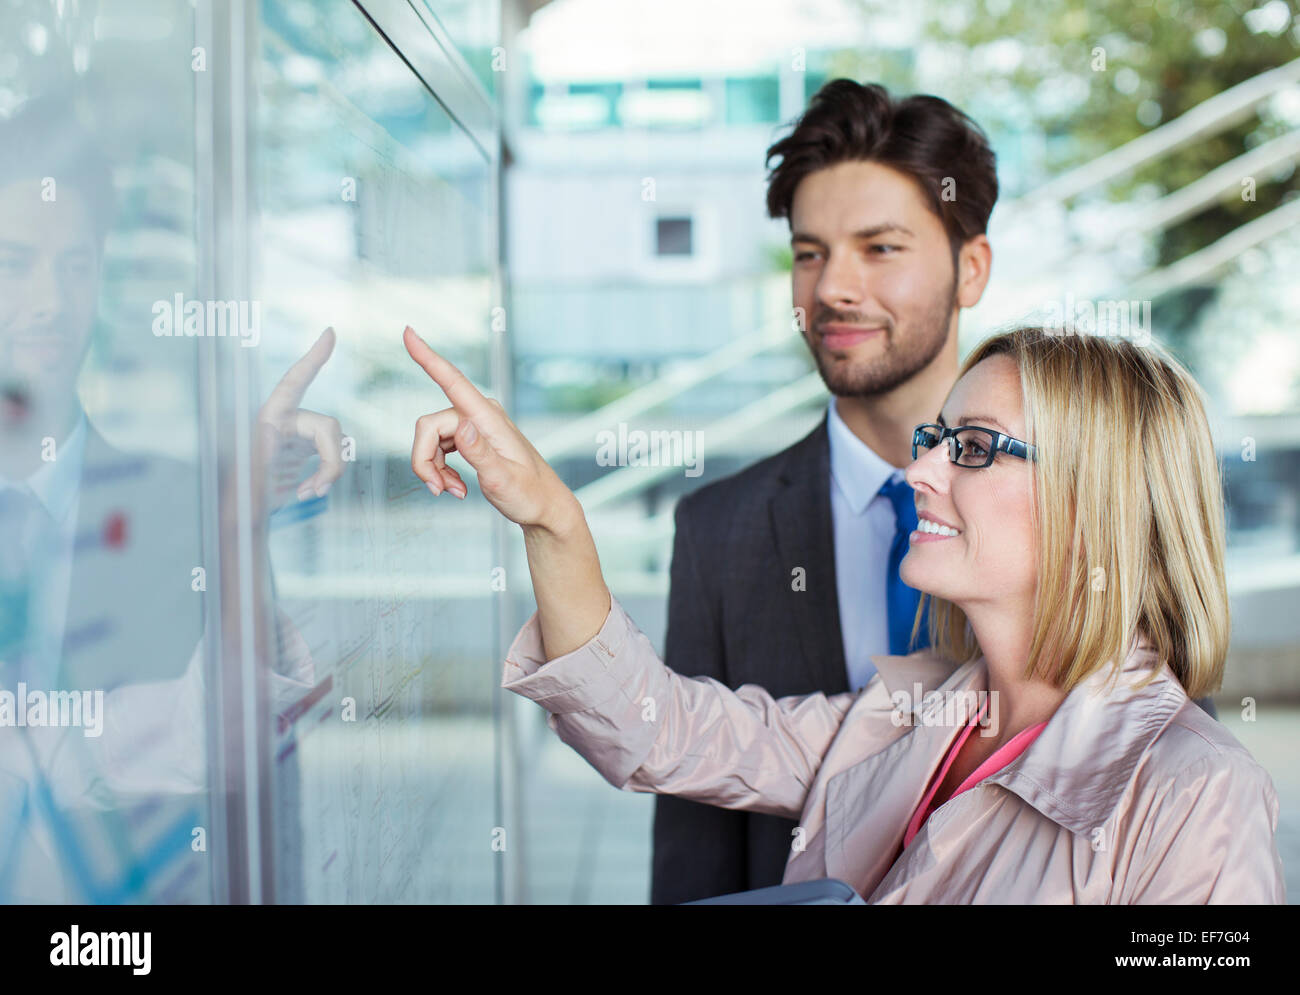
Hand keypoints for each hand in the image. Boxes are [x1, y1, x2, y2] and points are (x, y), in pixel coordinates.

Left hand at [254, 327, 346, 512]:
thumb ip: (262, 458)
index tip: (329, 333)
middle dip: (331, 458)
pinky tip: (308, 492)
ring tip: (308, 493)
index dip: (312, 359)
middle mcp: (283, 423)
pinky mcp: (303, 456)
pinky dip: (327, 476)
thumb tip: (276, 439)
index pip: (293, 383)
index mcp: (267, 419)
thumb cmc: (237, 503)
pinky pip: (331, 457)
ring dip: (330, 470)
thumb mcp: (248, 480)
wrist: (239, 526)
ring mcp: (295, 439)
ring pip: (334, 442)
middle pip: (328, 426)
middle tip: (318, 489)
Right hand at [403, 326, 577, 531]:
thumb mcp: (503, 479)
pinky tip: (456, 487)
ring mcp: (474, 425)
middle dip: (424, 460)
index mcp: (488, 418)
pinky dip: (441, 469)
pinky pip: (439, 447)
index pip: (452, 381)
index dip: (427, 357)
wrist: (544, 506)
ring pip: (430, 440)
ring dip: (433, 469)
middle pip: (427, 426)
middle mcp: (479, 414)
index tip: (408, 332)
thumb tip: (461, 427)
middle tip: (438, 491)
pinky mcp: (471, 437)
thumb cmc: (529, 495)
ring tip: (452, 492)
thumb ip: (480, 453)